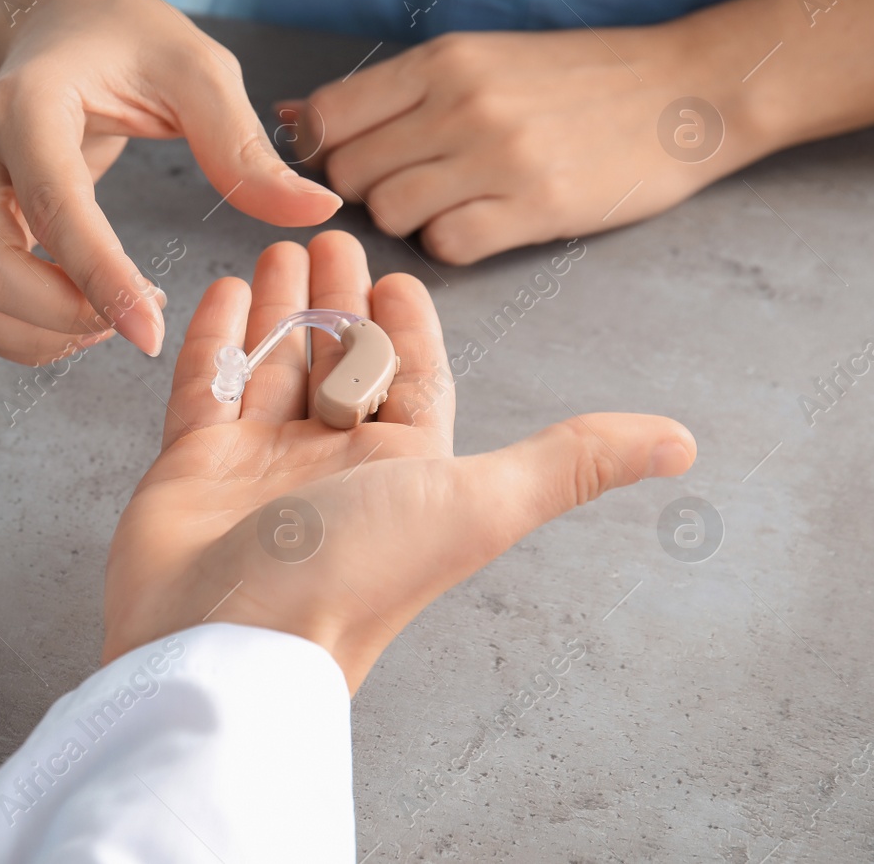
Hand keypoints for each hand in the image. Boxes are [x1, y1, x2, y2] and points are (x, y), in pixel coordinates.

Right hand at [0, 0, 340, 364]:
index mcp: (27, 104)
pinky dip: (16, 331)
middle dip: (59, 316)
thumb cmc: (128, 42)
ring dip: (32, 333)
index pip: (52, 205)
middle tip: (136, 321)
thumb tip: (316, 210)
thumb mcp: (199, 72)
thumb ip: (246, 146)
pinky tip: (78, 317)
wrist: (60, 24)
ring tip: (108, 322)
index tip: (150, 333)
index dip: (98, 277)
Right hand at [103, 231, 695, 691]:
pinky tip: (223, 290)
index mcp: (402, 470)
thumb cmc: (355, 572)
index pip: (412, 380)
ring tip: (276, 248)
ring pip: (273, 366)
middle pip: (338, 361)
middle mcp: (331, 465)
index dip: (409, 327)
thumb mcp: (479, 503)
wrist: (231, 636)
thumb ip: (570, 462)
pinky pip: (207, 386)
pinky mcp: (190, 466)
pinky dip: (215, 338)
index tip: (400, 277)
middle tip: (329, 237)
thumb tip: (682, 442)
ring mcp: (258, 464)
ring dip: (278, 307)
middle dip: (337, 299)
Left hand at [282, 25, 755, 264]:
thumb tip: (297, 119)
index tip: (357, 160)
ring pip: (390, 214)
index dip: (327, 151)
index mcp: (442, 61)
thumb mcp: (480, 59)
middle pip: (350, 175)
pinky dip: (453, 244)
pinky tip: (483, 223)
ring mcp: (498, 156)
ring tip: (453, 202)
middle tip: (413, 185)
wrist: (687, 89)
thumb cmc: (575, 79)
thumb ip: (393, 92)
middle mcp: (461, 104)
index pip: (329, 117)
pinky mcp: (535, 207)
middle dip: (367, 192)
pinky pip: (447, 247)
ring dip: (410, 221)